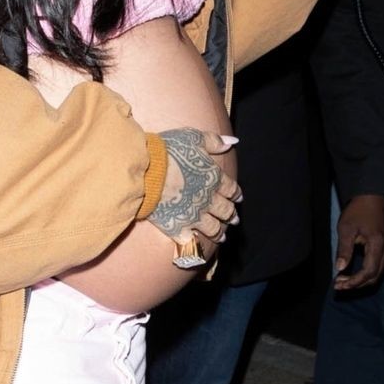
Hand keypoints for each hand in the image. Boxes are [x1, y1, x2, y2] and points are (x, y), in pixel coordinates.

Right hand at [151, 129, 241, 253]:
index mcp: (213, 178)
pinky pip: (191, 241)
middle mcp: (208, 200)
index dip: (235, 194)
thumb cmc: (168, 151)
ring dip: (219, 233)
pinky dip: (196, 245)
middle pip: (225, 211)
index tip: (238, 199)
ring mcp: (194, 216)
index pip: (231, 189)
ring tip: (222, 237)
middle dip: (230, 215)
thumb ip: (214, 141)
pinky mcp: (178, 228)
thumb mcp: (193, 138)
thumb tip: (232, 142)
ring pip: (213, 228)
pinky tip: (198, 245)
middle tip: (233, 220)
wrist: (145, 171)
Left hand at [332, 193, 383, 290]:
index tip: (339, 284)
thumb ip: (344, 249)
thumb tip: (339, 268)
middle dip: (356, 284)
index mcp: (378, 244)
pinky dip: (365, 273)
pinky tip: (351, 273)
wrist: (372, 197)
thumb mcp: (346, 228)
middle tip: (338, 285)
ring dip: (360, 280)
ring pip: (376, 273)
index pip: (369, 272)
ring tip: (342, 280)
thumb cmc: (358, 210)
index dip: (354, 281)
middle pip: (374, 276)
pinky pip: (377, 266)